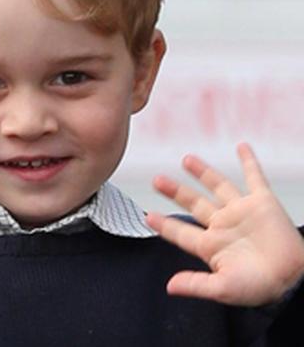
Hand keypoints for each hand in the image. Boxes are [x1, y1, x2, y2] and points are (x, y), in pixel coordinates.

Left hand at [147, 142, 303, 305]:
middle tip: (157, 180)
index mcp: (211, 245)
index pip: (181, 233)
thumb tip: (170, 287)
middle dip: (175, 192)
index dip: (165, 225)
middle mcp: (223, 225)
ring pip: (218, 186)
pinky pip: (254, 178)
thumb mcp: (224, 288)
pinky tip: (242, 147)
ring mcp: (241, 212)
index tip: (147, 216)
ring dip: (203, 172)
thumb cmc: (262, 287)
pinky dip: (249, 162)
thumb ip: (197, 284)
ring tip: (187, 159)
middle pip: (194, 204)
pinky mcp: (263, 203)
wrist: (294, 279)